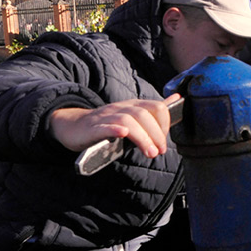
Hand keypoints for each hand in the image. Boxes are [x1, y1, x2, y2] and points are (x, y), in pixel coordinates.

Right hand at [50, 95, 178, 156]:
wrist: (73, 127)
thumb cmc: (107, 125)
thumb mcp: (133, 116)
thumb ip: (154, 111)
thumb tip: (177, 98)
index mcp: (133, 106)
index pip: (156, 107)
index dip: (164, 124)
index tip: (164, 142)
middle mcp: (121, 108)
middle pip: (143, 115)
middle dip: (155, 134)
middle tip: (158, 152)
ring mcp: (106, 117)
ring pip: (127, 120)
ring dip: (141, 137)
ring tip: (149, 152)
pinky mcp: (92, 128)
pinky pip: (104, 126)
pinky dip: (114, 129)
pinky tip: (122, 134)